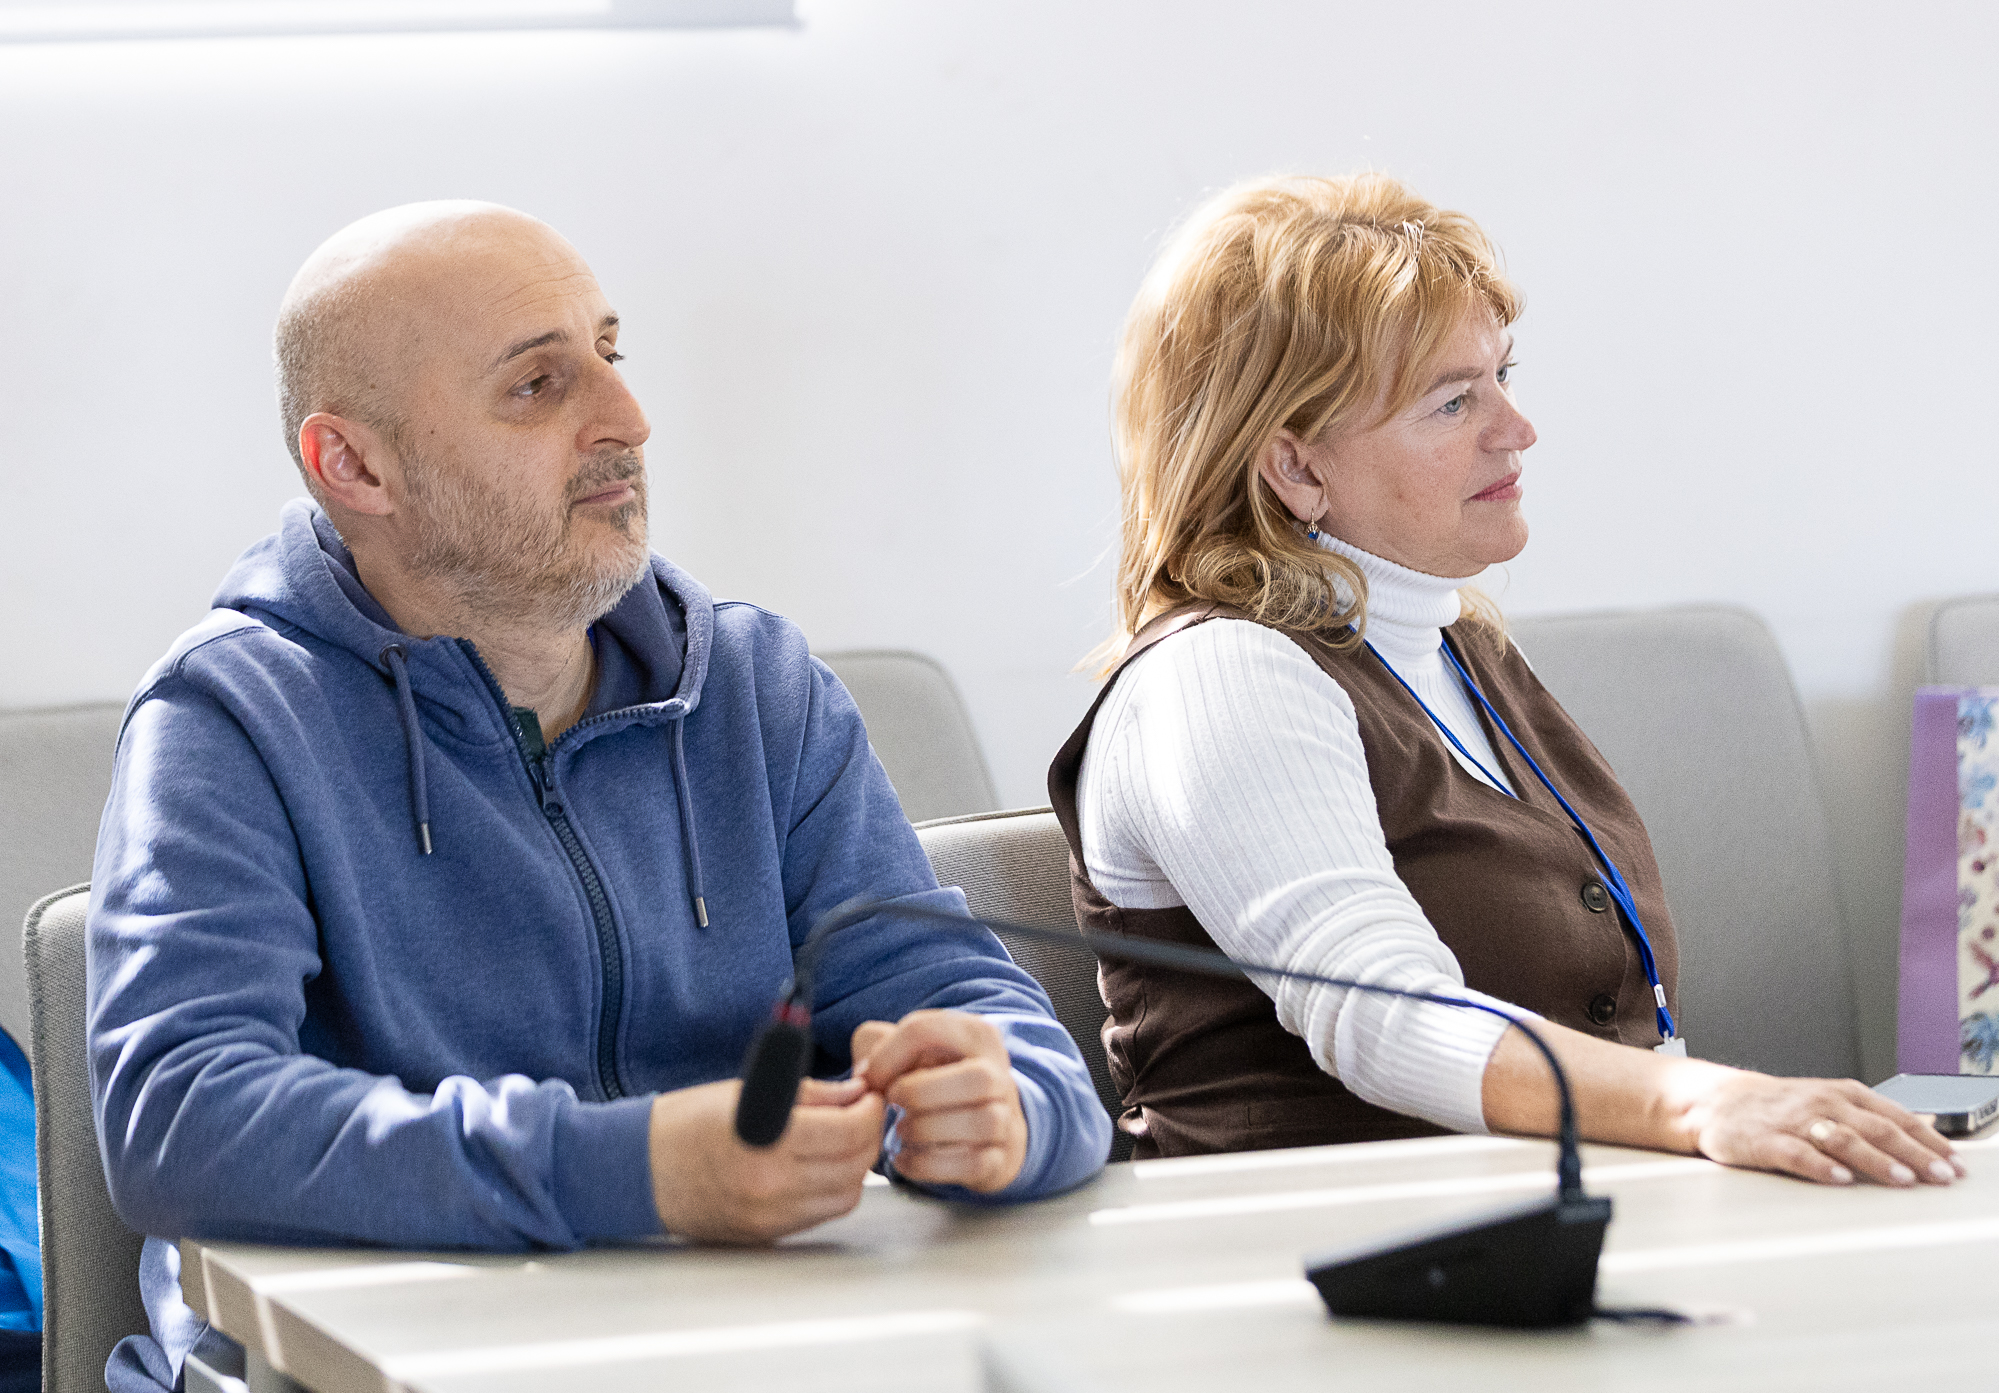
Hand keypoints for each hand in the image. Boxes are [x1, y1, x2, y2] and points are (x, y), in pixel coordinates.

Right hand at [648, 1076, 884, 1243]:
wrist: (639, 1170)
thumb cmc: (687, 1123)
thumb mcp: (749, 1091)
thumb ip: (811, 1095)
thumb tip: (856, 1093)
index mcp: (770, 1140)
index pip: (851, 1131)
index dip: (870, 1109)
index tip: (869, 1095)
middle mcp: (774, 1185)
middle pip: (856, 1165)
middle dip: (869, 1134)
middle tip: (863, 1113)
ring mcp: (771, 1215)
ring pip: (846, 1195)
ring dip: (855, 1166)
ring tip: (842, 1140)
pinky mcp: (767, 1233)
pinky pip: (820, 1213)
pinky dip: (832, 1189)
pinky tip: (820, 1166)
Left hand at [852, 1009, 1027, 1193]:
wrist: (981, 1124)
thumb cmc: (935, 1079)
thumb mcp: (908, 1049)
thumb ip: (875, 1042)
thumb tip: (866, 1076)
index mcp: (975, 1035)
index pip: (926, 1030)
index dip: (886, 1055)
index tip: (870, 1077)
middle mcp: (999, 1074)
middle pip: (977, 1078)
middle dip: (920, 1092)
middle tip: (893, 1102)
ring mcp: (1006, 1119)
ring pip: (982, 1122)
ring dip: (926, 1129)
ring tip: (901, 1131)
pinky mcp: (999, 1160)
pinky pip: (972, 1164)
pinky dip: (928, 1164)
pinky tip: (904, 1159)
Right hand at [1670, 1067, 1964, 1186]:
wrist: (1717, 1101)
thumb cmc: (1780, 1106)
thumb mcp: (1830, 1101)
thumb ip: (1874, 1116)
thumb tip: (1927, 1129)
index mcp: (1843, 1094)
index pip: (1895, 1116)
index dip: (1928, 1140)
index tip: (1955, 1162)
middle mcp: (1823, 1104)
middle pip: (1876, 1129)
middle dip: (1914, 1154)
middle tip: (1941, 1175)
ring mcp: (1794, 1122)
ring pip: (1842, 1139)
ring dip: (1876, 1160)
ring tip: (1902, 1179)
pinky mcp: (1766, 1140)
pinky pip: (1797, 1153)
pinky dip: (1821, 1166)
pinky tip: (1840, 1178)